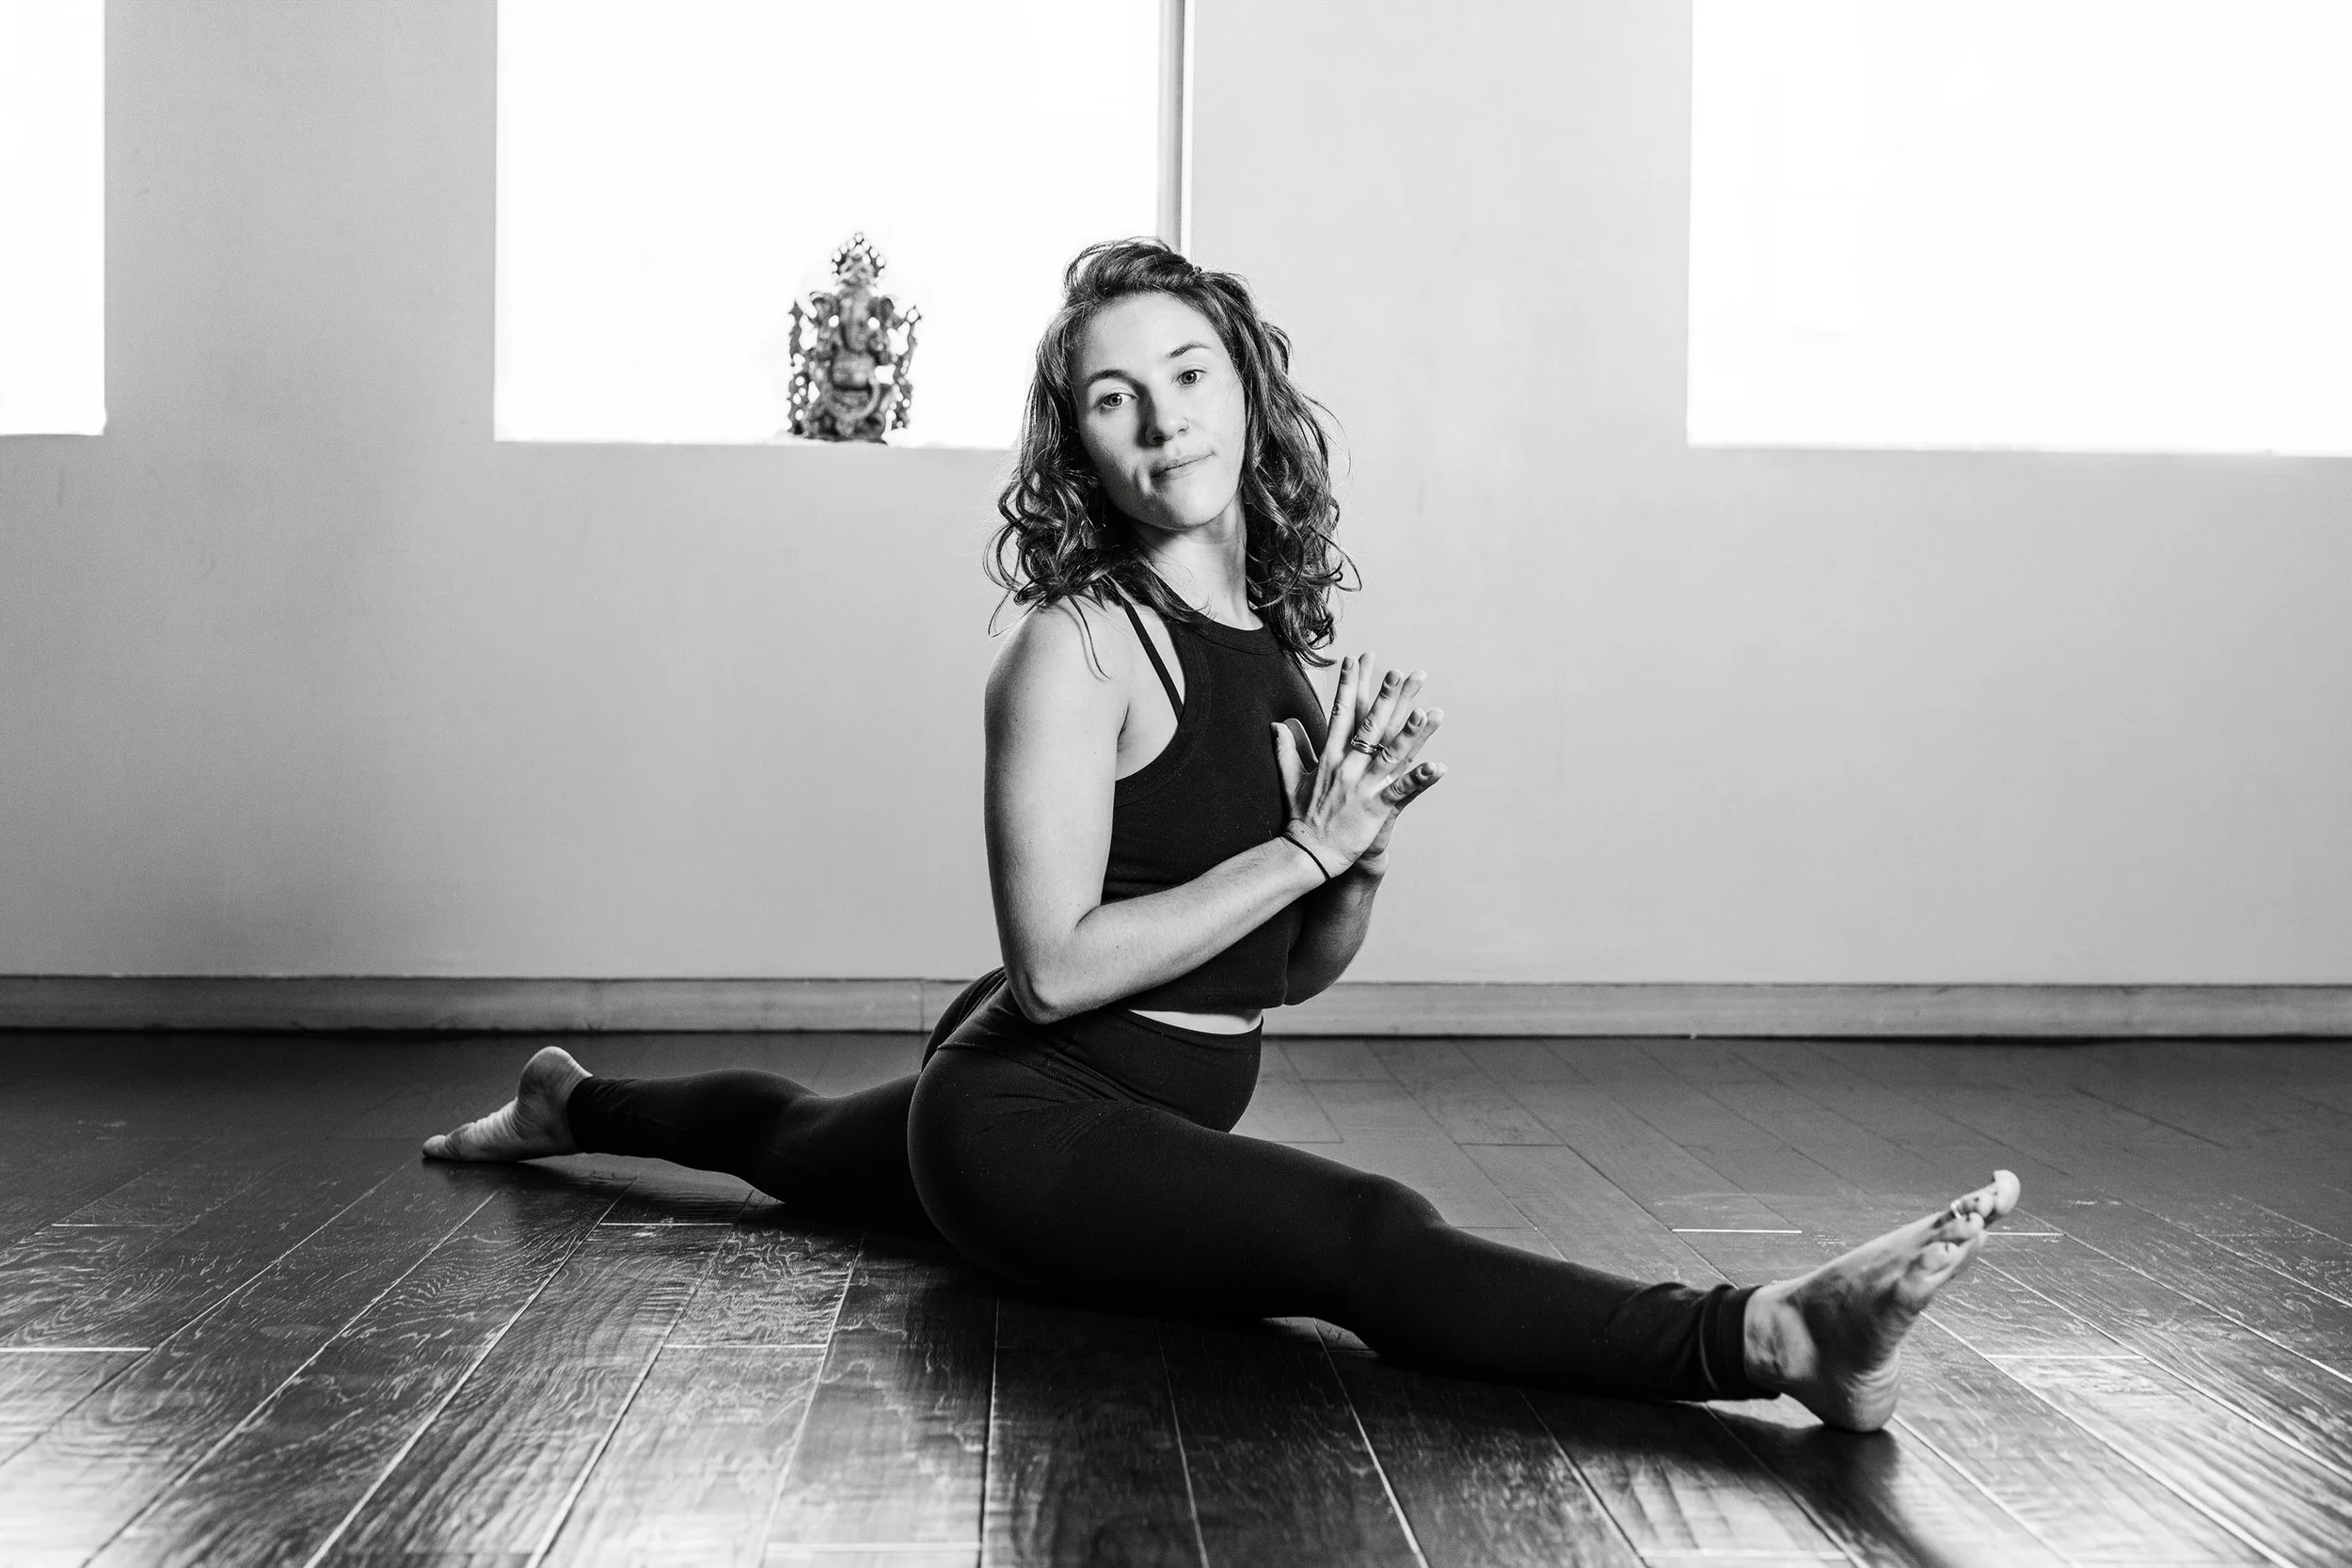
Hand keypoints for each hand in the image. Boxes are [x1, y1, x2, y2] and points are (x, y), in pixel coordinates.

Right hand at [1270, 652, 1445, 876]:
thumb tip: (1276, 726)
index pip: (1341, 712)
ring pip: (1391, 754)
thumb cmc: (1301, 818)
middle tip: (1400, 673)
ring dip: (1410, 733)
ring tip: (1427, 712)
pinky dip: (1420, 779)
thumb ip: (1286, 750)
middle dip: (1386, 698)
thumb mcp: (1291, 780)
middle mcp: (1347, 767)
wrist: (1307, 853)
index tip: (1356, 660)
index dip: (1350, 684)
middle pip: (1370, 726)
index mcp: (1330, 757)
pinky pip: (1402, 790)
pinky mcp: (1375, 808)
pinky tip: (1439, 767)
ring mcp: (1363, 786)